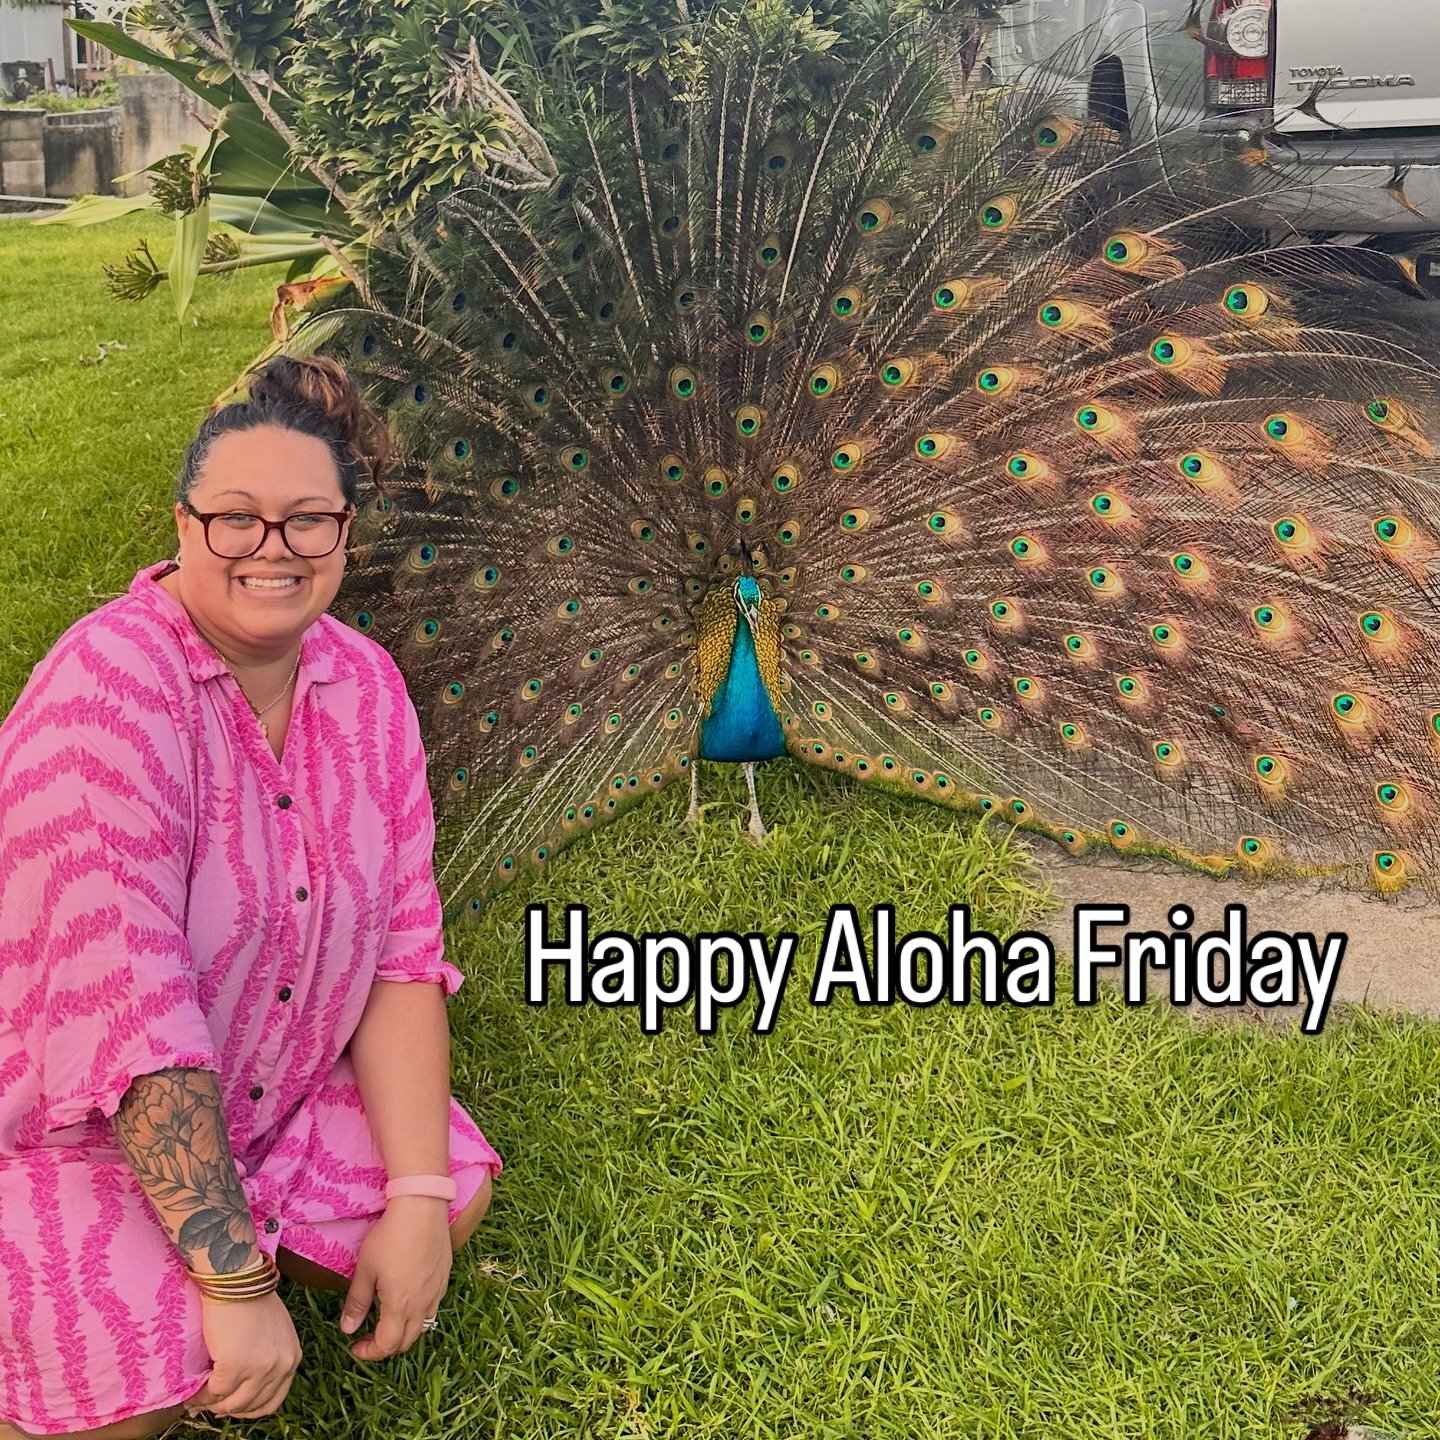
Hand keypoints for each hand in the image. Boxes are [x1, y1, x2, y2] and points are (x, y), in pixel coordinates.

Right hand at [187, 1290, 301, 1418]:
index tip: (231, 1406)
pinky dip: (201, 1397)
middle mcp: (282, 1366)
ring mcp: (260, 1368)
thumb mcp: (274, 1331)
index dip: (249, 1408)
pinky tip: (192, 1394)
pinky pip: (214, 1393)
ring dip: (213, 1406)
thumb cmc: (252, 1299)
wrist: (237, 1280)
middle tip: (209, 1405)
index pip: (273, 1400)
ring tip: (198, 1401)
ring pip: (232, 1404)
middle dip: (228, 1409)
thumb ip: (268, 1356)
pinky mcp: (236, 1367)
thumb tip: (244, 1385)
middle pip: (252, 1406)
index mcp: (292, 1358)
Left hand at [341, 1197, 451, 1360]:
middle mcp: (422, 1304)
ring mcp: (437, 1290)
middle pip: (407, 1341)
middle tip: (368, 1336)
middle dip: (386, 1345)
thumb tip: (348, 1329)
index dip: (369, 1352)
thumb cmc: (389, 1237)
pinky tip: (408, 1296)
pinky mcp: (445, 1276)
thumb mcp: (365, 1270)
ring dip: (404, 1331)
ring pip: (423, 1325)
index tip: (355, 1346)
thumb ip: (357, 1303)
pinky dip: (419, 1313)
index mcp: (400, 1306)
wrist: (421, 1207)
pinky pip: (433, 1305)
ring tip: (388, 1318)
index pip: (386, 1345)